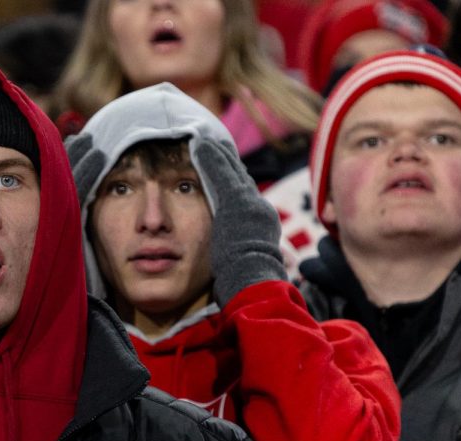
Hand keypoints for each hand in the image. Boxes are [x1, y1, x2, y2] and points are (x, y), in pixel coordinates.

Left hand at [193, 138, 287, 306]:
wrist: (252, 280)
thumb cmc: (244, 281)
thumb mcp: (242, 261)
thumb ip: (237, 249)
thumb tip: (233, 253)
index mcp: (261, 222)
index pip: (245, 195)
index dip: (232, 181)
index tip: (222, 169)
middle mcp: (258, 207)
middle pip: (240, 178)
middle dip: (225, 162)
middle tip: (211, 145)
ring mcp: (248, 202)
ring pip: (232, 170)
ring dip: (217, 154)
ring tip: (204, 140)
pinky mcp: (235, 200)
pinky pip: (221, 172)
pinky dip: (211, 157)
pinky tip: (199, 145)